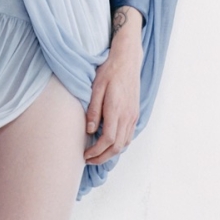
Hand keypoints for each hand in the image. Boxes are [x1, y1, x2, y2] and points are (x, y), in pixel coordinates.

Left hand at [84, 6, 142, 164]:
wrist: (128, 59)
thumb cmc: (110, 70)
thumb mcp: (96, 87)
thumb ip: (94, 110)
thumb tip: (91, 130)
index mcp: (116, 109)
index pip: (108, 140)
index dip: (96, 152)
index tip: (85, 155)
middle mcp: (127, 115)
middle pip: (117, 146)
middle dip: (102, 157)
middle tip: (89, 160)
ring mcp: (133, 115)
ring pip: (125, 143)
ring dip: (111, 153)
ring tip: (97, 155)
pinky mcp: (135, 113)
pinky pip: (129, 135)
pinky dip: (119, 144)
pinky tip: (109, 144)